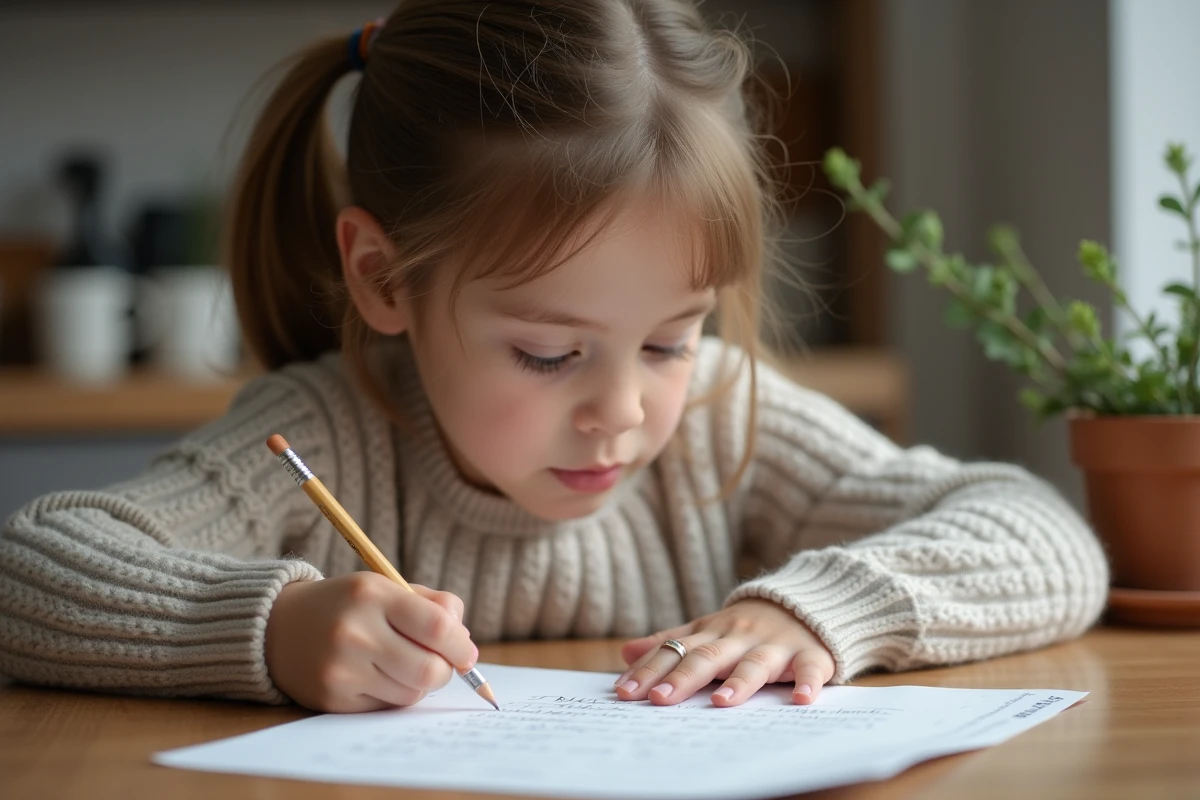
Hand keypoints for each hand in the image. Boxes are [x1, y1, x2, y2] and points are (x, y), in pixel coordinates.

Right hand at [264, 573, 475, 711]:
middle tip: (440, 664)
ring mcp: (341, 668)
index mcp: (372, 594)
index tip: (466, 654)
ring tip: (402, 665)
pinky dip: (392, 695)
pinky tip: (376, 676)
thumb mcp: (386, 587)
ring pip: (410, 693)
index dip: (461, 646)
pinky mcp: (332, 698)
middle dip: (444, 671)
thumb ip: (432, 605)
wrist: (278, 627)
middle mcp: (355, 631)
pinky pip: (385, 707)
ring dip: (418, 684)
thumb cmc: (347, 605)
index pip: (438, 627)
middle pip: (429, 670)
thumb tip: (465, 642)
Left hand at [615, 599, 834, 707]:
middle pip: (708, 657)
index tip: (624, 691)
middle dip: (683, 677)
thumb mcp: (706, 630)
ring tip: (721, 703)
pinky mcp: (810, 654)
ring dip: (739, 682)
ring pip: (755, 664)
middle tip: (659, 698)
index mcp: (712, 634)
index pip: (676, 651)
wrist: (803, 603)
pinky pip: (810, 668)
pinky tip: (802, 699)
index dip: (650, 670)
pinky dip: (807, 682)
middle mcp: (739, 638)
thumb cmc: (747, 627)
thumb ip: (669, 642)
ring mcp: (775, 646)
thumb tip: (625, 653)